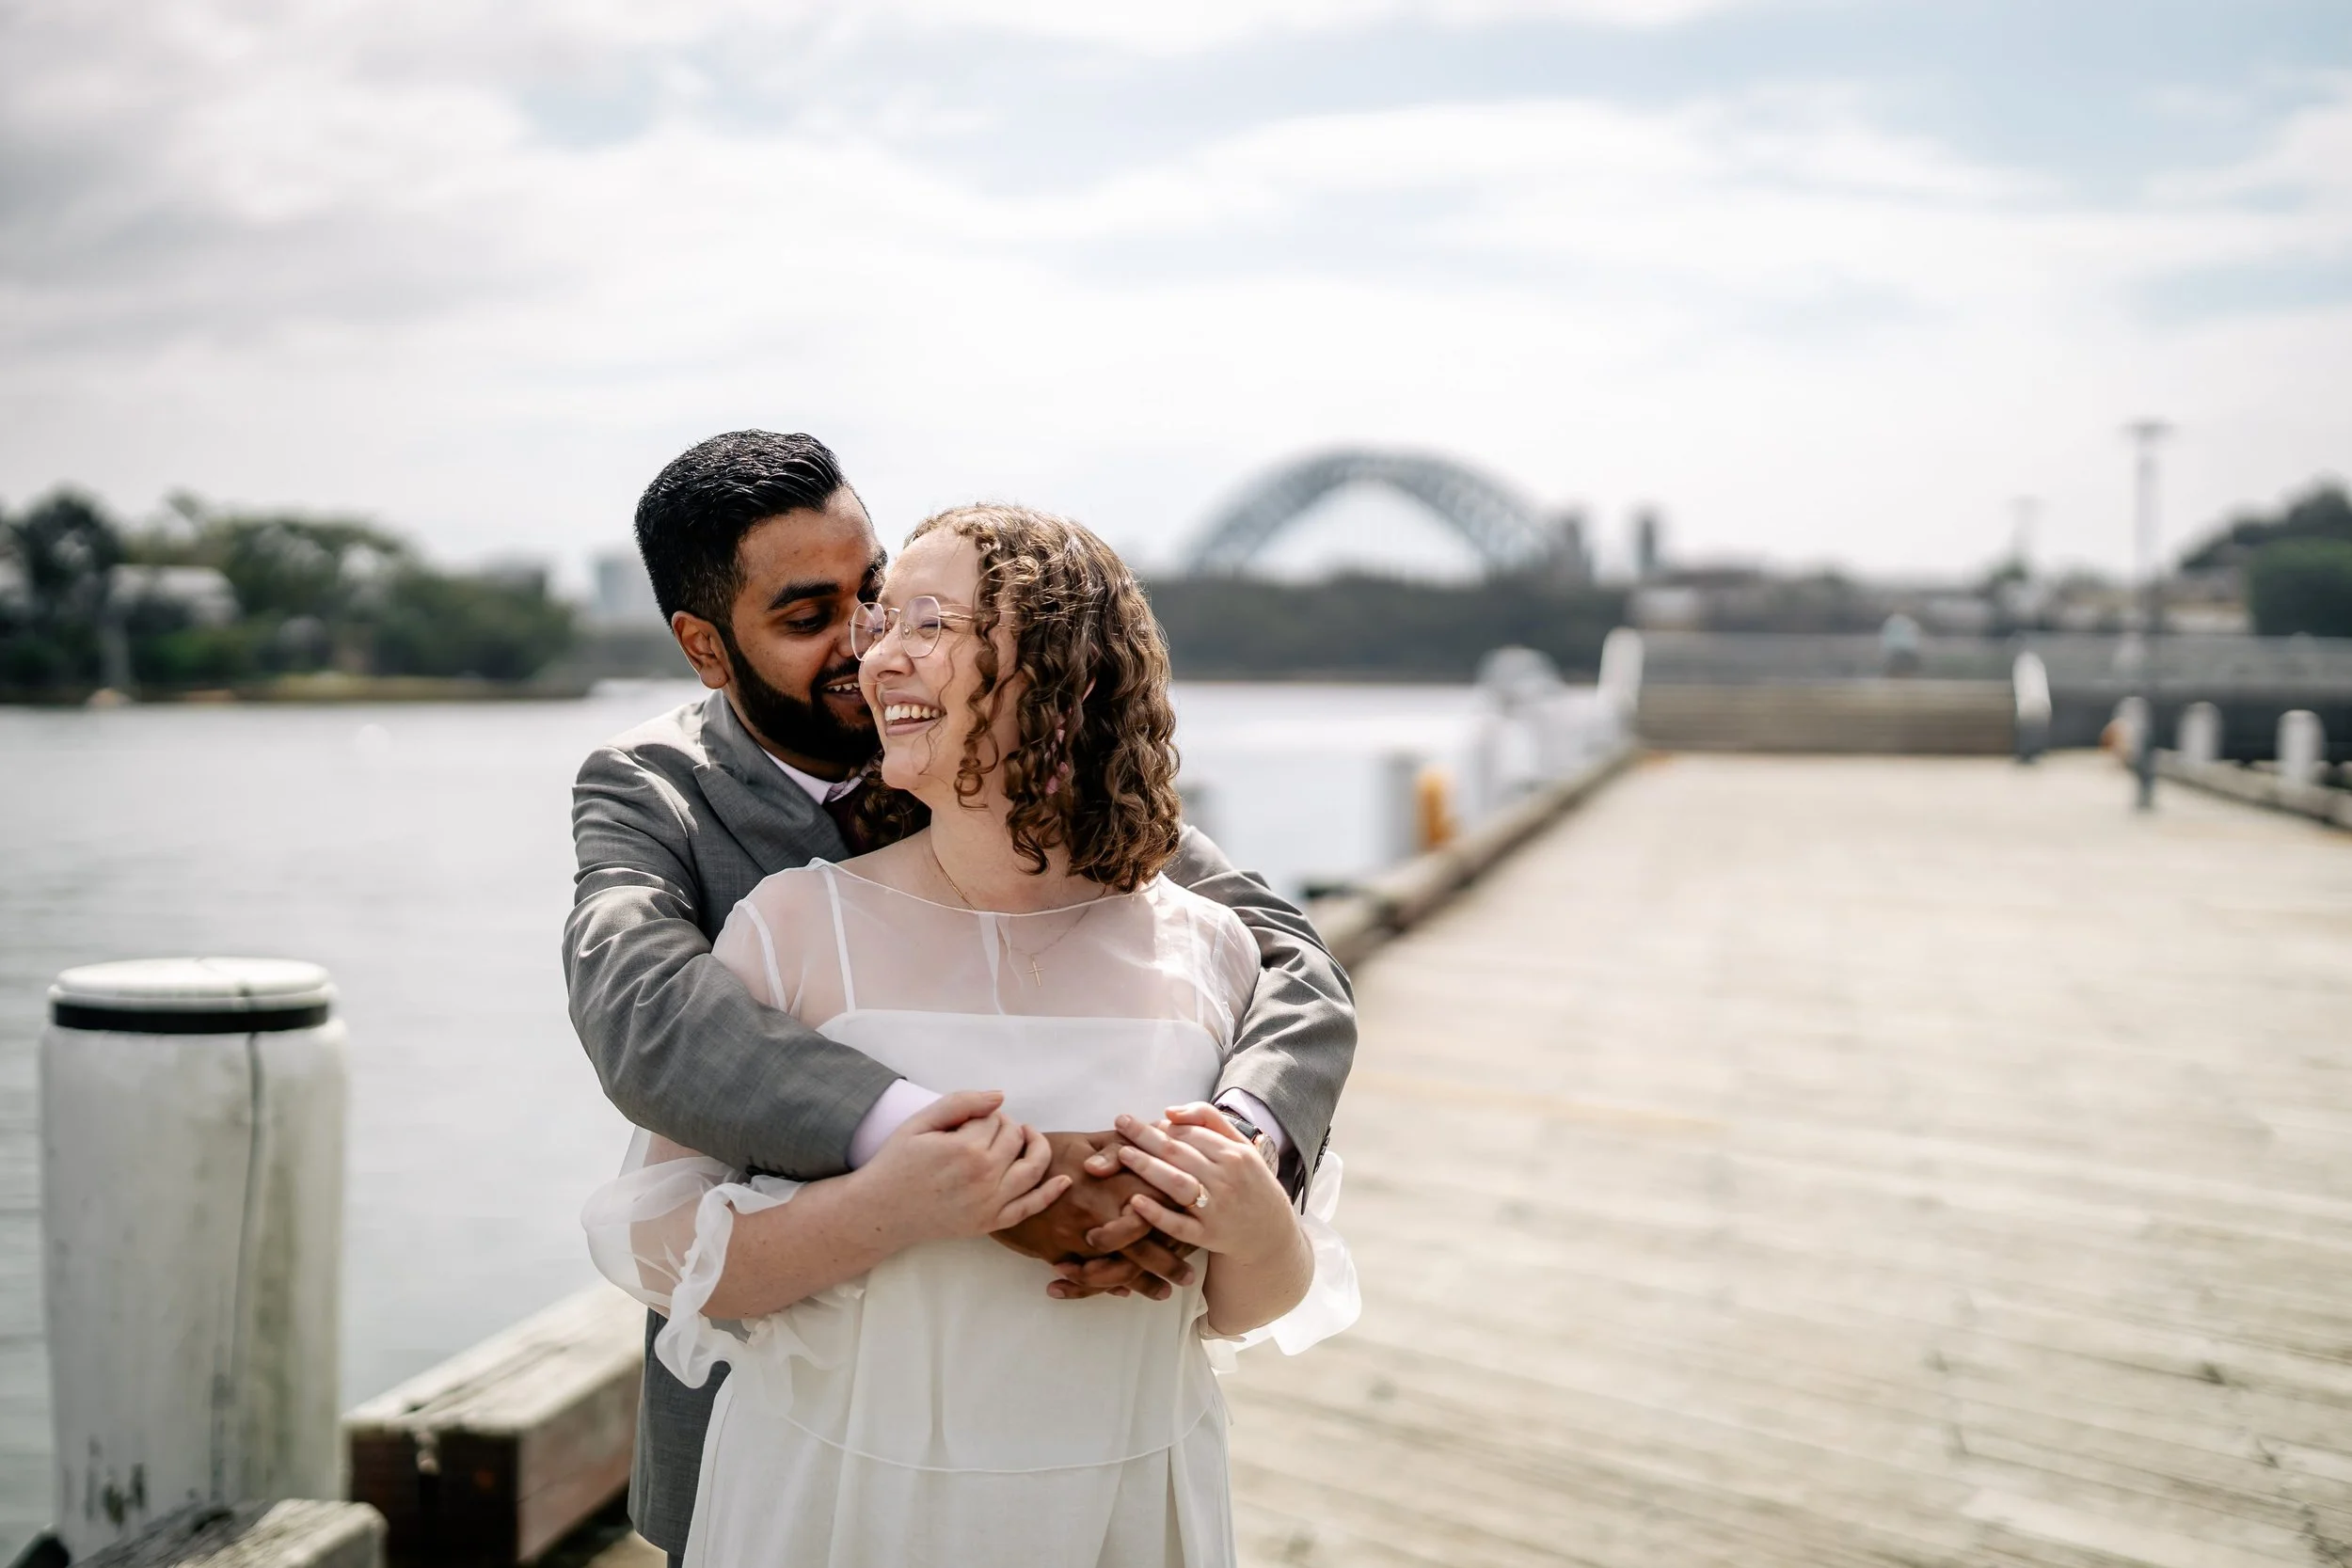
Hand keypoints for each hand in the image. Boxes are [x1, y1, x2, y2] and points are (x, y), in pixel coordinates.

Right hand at [857, 1090, 1066, 1248]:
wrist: (880, 1211)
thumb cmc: (896, 1163)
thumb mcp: (920, 1122)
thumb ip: (961, 1103)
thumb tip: (1000, 1097)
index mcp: (966, 1148)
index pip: (994, 1118)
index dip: (984, 1114)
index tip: (967, 1121)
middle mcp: (984, 1176)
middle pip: (1015, 1138)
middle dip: (1006, 1127)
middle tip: (985, 1129)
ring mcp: (990, 1203)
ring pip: (1033, 1167)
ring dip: (1036, 1147)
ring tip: (1026, 1137)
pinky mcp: (991, 1223)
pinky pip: (1030, 1207)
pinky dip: (1051, 1193)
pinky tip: (1064, 1180)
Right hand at [989, 1131, 1194, 1299]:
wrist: (998, 1171)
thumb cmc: (1046, 1152)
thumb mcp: (1085, 1140)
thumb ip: (1123, 1144)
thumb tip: (1160, 1132)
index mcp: (1113, 1182)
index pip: (1157, 1203)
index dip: (1180, 1220)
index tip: (1198, 1231)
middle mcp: (1100, 1211)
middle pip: (1145, 1243)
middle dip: (1170, 1262)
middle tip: (1188, 1277)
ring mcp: (1078, 1235)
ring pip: (1119, 1266)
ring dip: (1144, 1282)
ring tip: (1163, 1292)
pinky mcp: (1057, 1252)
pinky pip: (1088, 1276)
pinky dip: (1107, 1288)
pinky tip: (1124, 1294)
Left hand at [1113, 1104, 1301, 1266]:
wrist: (1270, 1234)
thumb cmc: (1249, 1184)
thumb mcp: (1241, 1147)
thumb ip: (1210, 1121)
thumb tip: (1169, 1111)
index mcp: (1235, 1153)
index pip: (1190, 1133)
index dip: (1162, 1127)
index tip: (1138, 1122)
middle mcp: (1226, 1179)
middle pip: (1179, 1153)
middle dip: (1145, 1137)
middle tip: (1120, 1124)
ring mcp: (1216, 1209)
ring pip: (1177, 1184)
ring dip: (1147, 1168)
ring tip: (1122, 1155)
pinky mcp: (1207, 1236)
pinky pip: (1178, 1225)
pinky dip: (1157, 1214)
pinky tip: (1135, 1201)